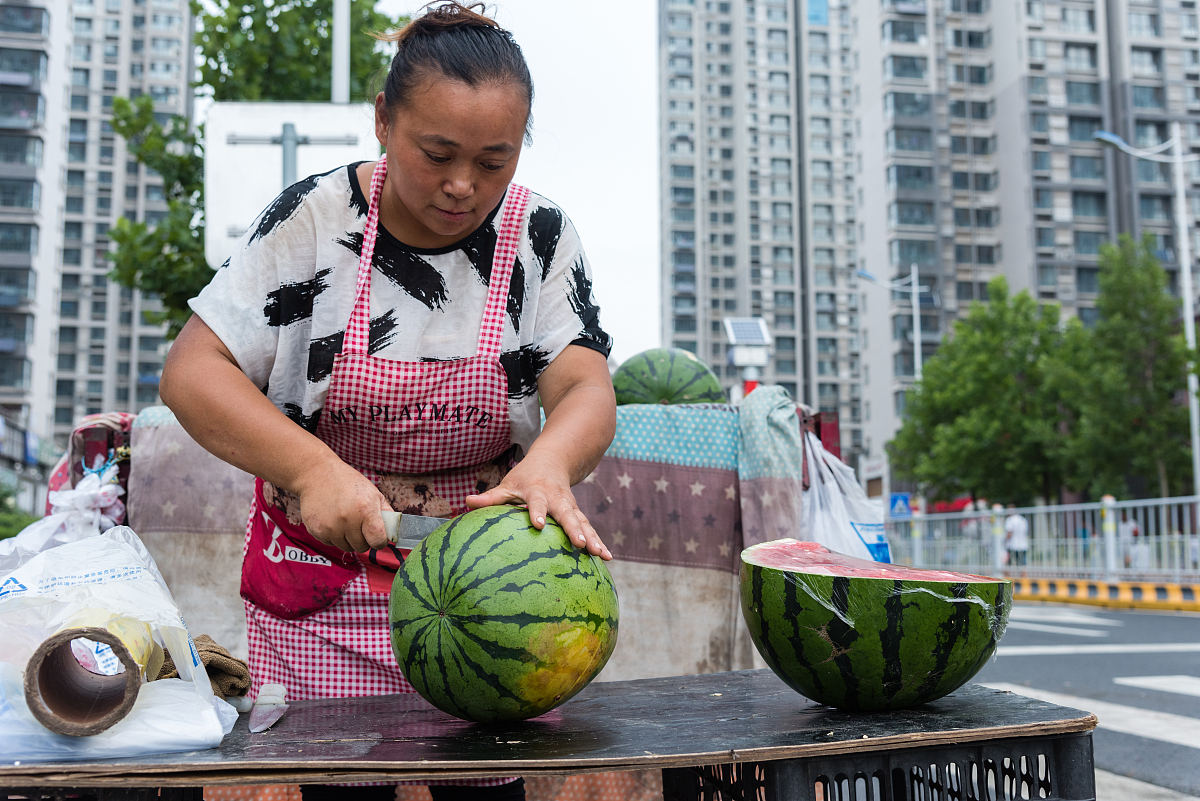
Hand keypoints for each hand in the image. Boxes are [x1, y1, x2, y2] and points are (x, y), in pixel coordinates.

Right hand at [293, 457, 390, 551]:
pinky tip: (332, 520)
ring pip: (346, 548)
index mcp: (365, 510)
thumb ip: (386, 514)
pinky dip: (333, 536)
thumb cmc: (348, 483)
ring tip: (344, 520)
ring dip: (348, 538)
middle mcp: (348, 520)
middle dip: (363, 538)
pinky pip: (330, 544)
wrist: (318, 473)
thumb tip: (394, 532)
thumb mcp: (373, 493)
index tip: (378, 537)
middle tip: (359, 524)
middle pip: (362, 547)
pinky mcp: (317, 530)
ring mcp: (331, 527)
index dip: (380, 541)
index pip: (378, 541)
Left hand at [465, 453, 611, 560]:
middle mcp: (558, 499)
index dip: (538, 512)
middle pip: (567, 515)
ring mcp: (571, 507)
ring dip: (593, 538)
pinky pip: (589, 528)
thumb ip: (491, 497)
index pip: (538, 502)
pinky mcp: (578, 514)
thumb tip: (467, 502)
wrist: (554, 460)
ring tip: (600, 555)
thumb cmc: (524, 477)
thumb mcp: (508, 484)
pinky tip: (606, 558)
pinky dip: (599, 541)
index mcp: (538, 491)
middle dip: (574, 529)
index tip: (539, 524)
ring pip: (583, 523)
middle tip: (581, 544)